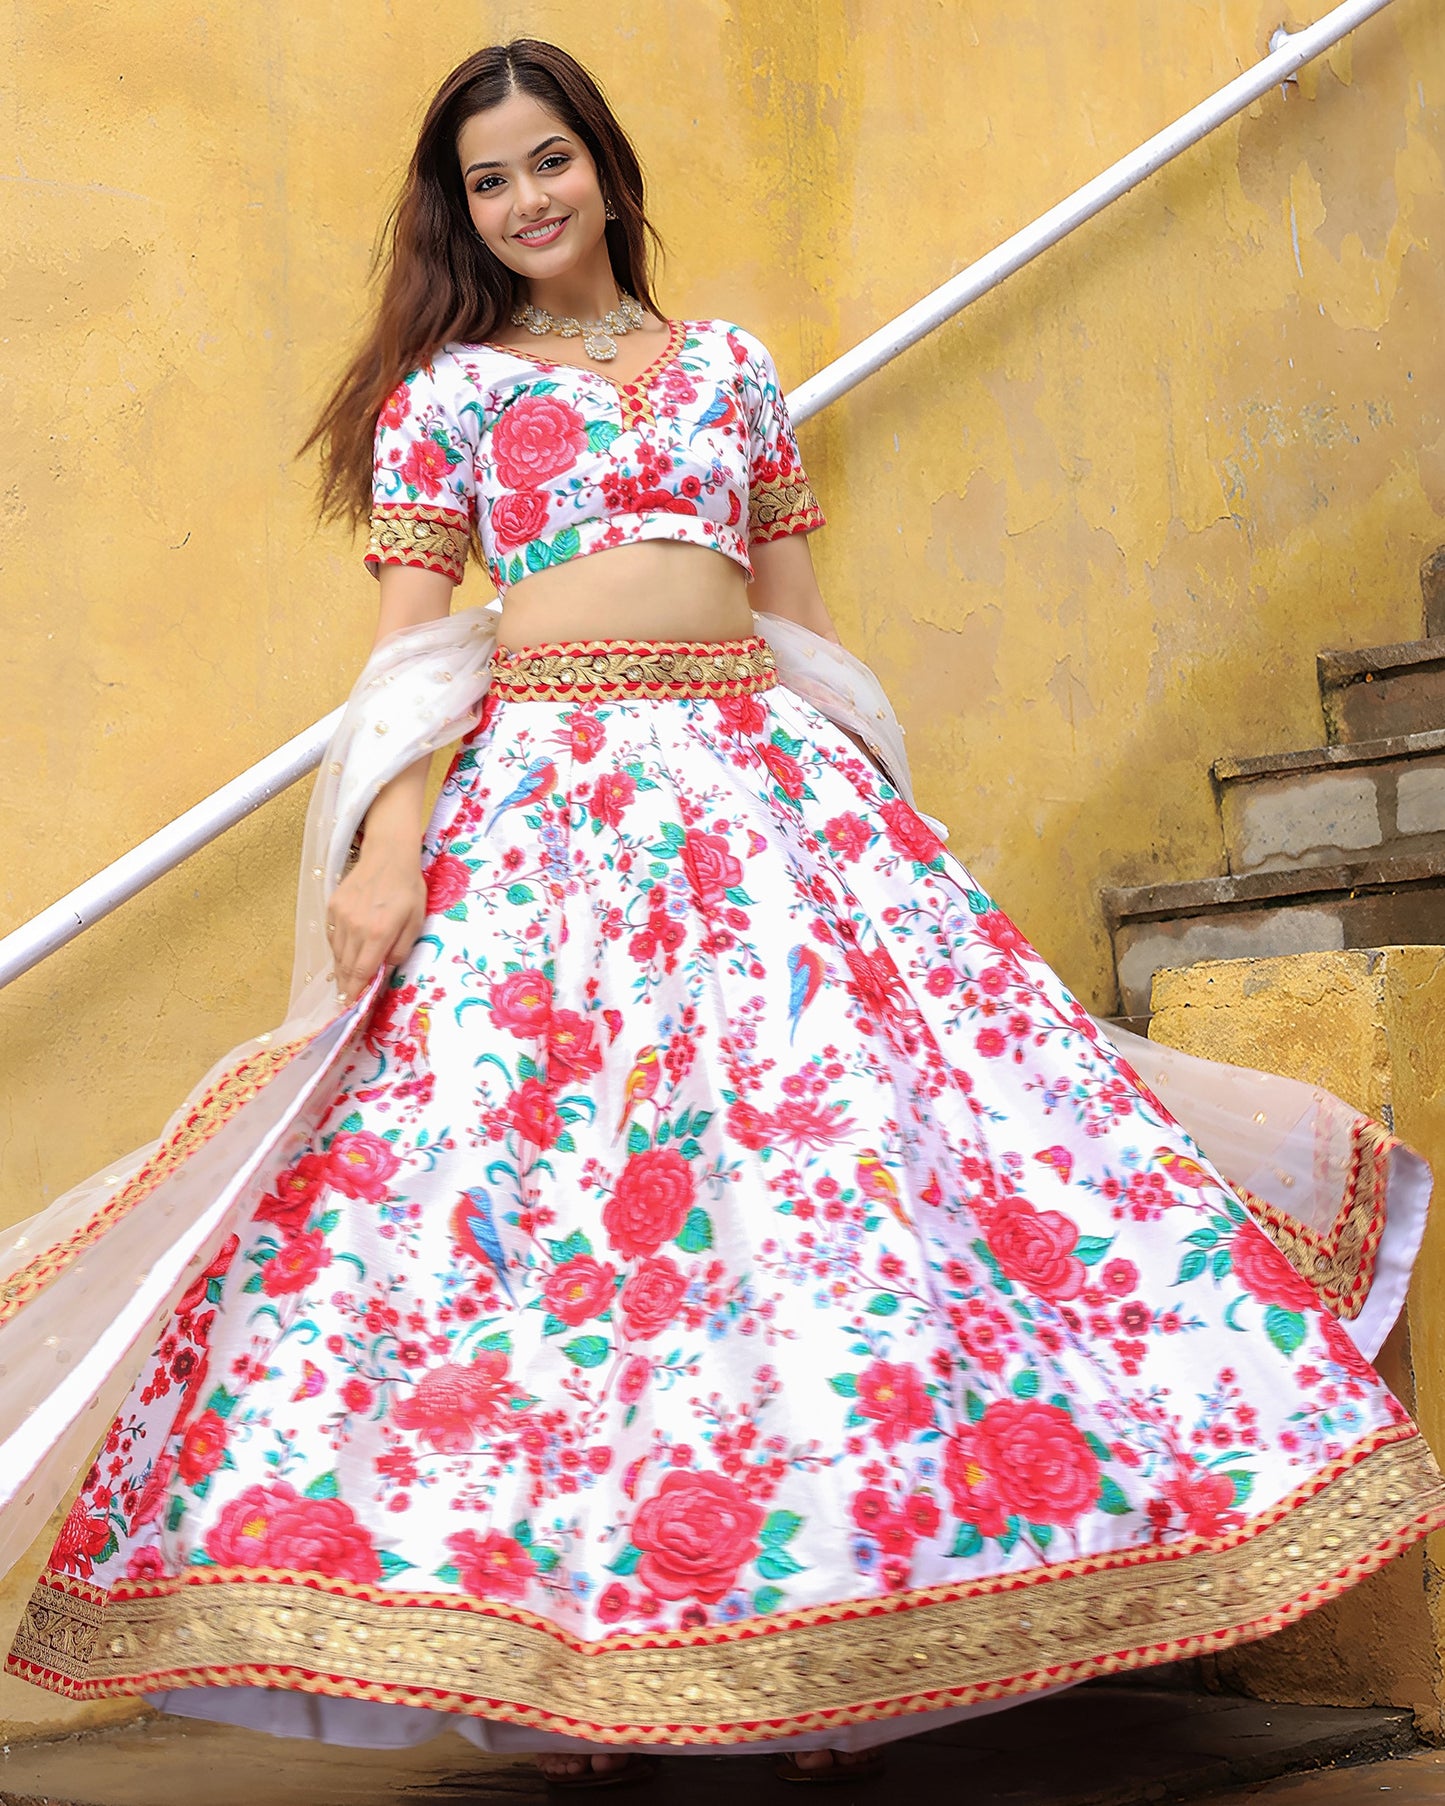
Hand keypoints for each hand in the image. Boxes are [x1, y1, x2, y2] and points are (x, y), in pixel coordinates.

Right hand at [326, 843, 426, 1005]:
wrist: (388, 855)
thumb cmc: (408, 889)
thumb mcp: (416, 921)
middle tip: (346, 1002)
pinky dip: (338, 949)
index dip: (356, 993)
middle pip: (345, 967)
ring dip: (341, 970)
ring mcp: (340, 916)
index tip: (352, 1007)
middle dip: (346, 987)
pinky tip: (344, 955)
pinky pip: (332, 936)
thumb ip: (400, 949)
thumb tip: (385, 969)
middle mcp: (355, 927)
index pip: (362, 973)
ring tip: (345, 983)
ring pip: (336, 953)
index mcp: (378, 932)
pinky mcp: (332, 906)